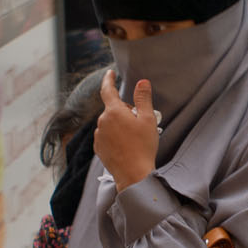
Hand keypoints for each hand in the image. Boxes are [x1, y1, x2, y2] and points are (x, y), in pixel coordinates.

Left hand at [93, 70, 158, 191]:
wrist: (133, 174)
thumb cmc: (143, 146)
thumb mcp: (148, 120)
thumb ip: (143, 99)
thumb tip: (142, 82)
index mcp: (114, 112)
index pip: (107, 90)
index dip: (109, 79)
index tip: (110, 73)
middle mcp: (102, 122)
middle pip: (114, 109)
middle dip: (126, 111)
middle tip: (141, 123)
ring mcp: (99, 136)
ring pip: (110, 123)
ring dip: (121, 125)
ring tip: (135, 138)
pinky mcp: (99, 148)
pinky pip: (107, 136)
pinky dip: (116, 137)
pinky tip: (127, 146)